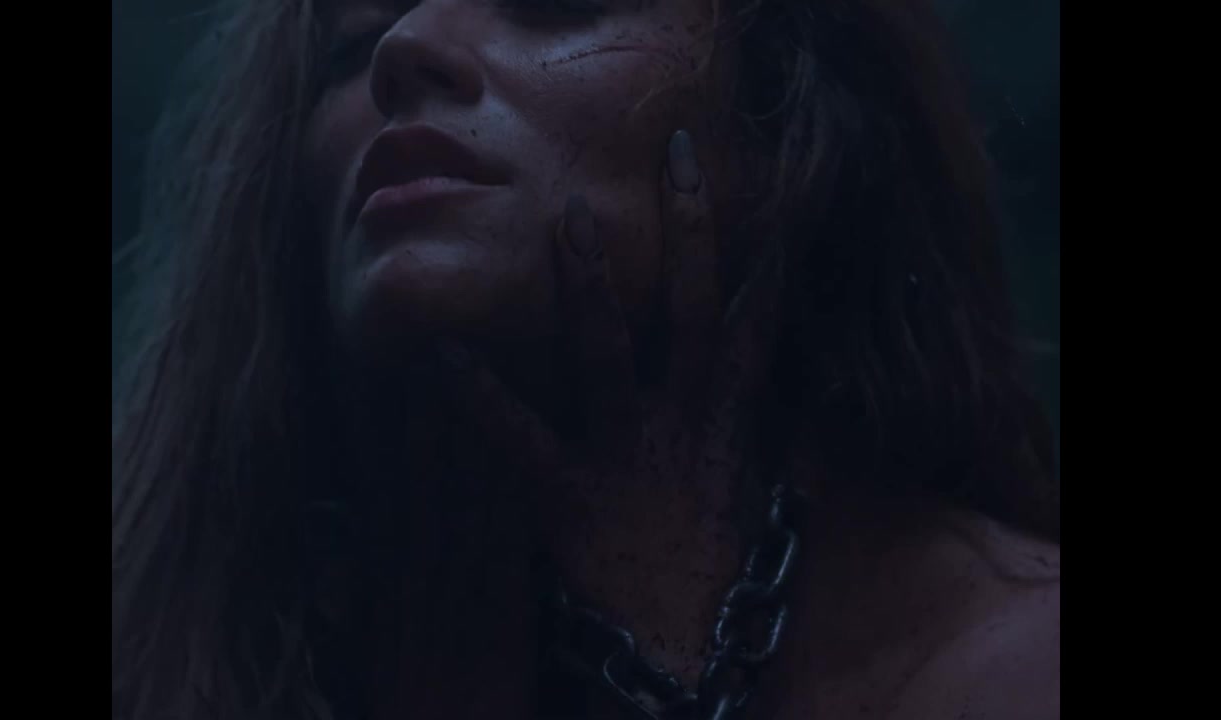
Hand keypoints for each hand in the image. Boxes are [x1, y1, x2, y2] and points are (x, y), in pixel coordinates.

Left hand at [436, 129, 785, 678]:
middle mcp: (682, 426)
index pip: (755, 328)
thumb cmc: (714, 576)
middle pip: (690, 311)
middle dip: (688, 232)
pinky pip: (518, 440)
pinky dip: (478, 397)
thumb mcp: (749, 497)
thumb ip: (764, 437)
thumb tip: (783, 390)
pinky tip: (437, 353)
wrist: (684, 656)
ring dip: (589, 284)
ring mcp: (626, 457)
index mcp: (727, 427)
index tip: (776, 197)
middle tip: (676, 157)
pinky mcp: (571, 498)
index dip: (768, 261)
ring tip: (567, 218)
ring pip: (607, 353)